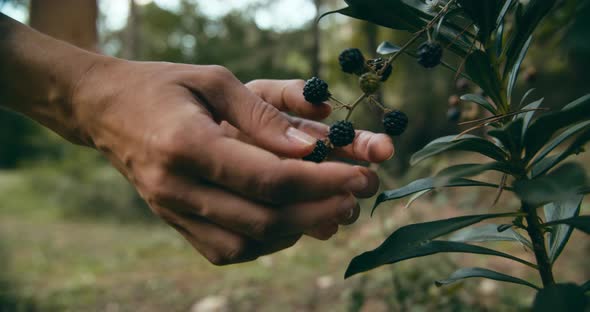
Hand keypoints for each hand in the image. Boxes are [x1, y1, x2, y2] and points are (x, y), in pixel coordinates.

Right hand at [71, 58, 393, 264]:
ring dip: (296, 232)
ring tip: (330, 210)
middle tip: (356, 198)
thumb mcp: (216, 80)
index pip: (269, 178)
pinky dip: (266, 242)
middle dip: (320, 212)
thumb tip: (311, 147)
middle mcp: (176, 188)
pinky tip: (289, 222)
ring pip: (247, 245)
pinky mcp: (174, 224)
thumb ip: (264, 114)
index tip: (360, 175)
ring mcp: (172, 212)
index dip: (322, 181)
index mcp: (186, 145)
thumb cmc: (165, 86)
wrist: (106, 109)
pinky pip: (226, 250)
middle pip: (263, 219)